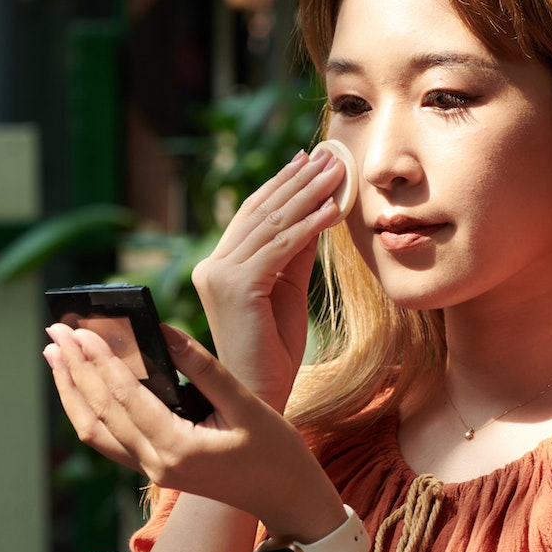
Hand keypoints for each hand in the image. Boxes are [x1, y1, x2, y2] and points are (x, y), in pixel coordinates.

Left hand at [44, 322, 344, 540]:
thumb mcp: (245, 402)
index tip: (79, 329)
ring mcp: (152, 471)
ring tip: (55, 355)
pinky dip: (88, 410)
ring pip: (94, 431)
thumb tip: (161, 330)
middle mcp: (157, 464)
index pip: (125, 397)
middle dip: (74, 369)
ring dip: (72, 391)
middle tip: (54, 331)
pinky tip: (81, 386)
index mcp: (179, 448)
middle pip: (99, 412)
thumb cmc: (275, 450)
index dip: (99, 360)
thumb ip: (201, 367)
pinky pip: (108, 441)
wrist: (285, 499)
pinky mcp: (155, 469)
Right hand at [191, 145, 346, 412]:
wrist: (260, 396)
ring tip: (339, 172)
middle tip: (329, 155)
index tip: (308, 160)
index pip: (251, 214)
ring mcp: (220, 275)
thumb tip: (318, 210)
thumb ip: (297, 253)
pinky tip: (333, 209)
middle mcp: (212, 266)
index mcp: (218, 266)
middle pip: (260, 211)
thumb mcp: (288, 291)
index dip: (281, 184)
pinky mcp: (237, 287)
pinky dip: (309, 225)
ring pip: (272, 224)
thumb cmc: (274, 352)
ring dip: (309, 194)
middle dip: (298, 180)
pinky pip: (281, 247)